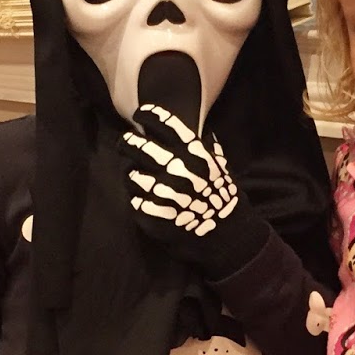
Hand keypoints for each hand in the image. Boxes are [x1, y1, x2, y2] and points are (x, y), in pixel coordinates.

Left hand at [123, 104, 265, 274]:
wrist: (228, 239)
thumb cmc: (227, 203)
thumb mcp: (224, 171)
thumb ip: (210, 152)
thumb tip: (206, 136)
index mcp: (194, 154)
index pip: (164, 125)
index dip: (147, 116)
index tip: (140, 115)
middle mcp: (176, 168)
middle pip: (137, 146)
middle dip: (128, 143)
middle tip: (126, 144)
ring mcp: (162, 190)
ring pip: (130, 173)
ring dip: (132, 175)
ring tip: (138, 179)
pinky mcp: (151, 211)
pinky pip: (134, 199)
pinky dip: (139, 200)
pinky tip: (147, 202)